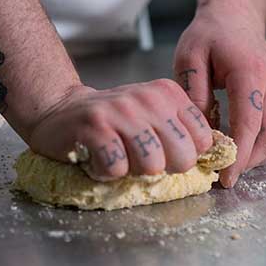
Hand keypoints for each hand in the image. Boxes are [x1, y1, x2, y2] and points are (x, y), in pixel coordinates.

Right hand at [29, 80, 212, 180]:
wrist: (57, 111)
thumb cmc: (108, 121)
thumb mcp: (149, 115)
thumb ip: (177, 130)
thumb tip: (207, 162)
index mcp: (166, 93)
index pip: (203, 140)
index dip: (183, 156)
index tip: (161, 152)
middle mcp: (145, 98)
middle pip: (181, 157)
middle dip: (161, 168)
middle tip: (137, 159)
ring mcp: (119, 111)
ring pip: (151, 165)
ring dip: (131, 171)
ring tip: (116, 157)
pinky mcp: (94, 127)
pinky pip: (117, 168)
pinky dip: (106, 172)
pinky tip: (96, 159)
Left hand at [174, 10, 265, 186]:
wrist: (233, 16)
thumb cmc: (209, 34)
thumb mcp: (189, 58)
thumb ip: (194, 91)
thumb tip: (198, 127)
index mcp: (249, 74)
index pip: (249, 121)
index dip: (238, 152)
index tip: (226, 175)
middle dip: (249, 159)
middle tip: (223, 177)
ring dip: (254, 153)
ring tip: (227, 165)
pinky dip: (257, 140)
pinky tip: (235, 147)